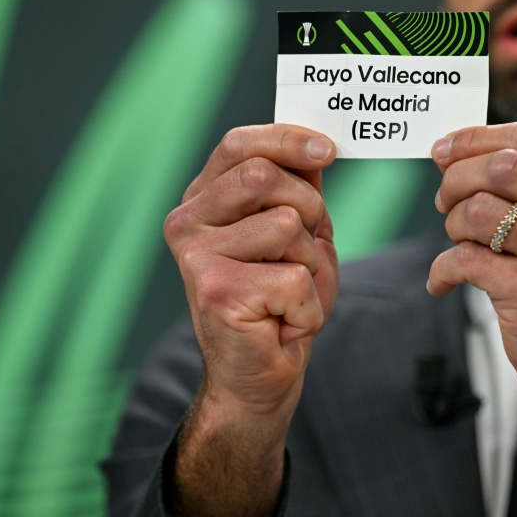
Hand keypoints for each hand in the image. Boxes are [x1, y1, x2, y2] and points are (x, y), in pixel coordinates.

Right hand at [163, 124, 338, 421]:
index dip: (287, 140)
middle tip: (305, 248)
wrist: (260, 377)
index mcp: (203, 200)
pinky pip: (294, 278)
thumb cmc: (279, 301)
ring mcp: (197, 258)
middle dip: (308, 208)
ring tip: (287, 291)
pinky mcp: (216, 293)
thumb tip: (317, 141)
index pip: (239, 145)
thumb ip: (300, 187)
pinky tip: (282, 321)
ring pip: (286, 226)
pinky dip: (306, 305)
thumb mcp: (297, 233)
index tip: (328, 151)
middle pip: (263, 177)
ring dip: (308, 263)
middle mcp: (188, 223)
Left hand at [426, 123, 516, 432]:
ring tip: (460, 243)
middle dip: (457, 179)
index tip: (443, 149)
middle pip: (503, 167)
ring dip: (453, 225)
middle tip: (445, 201)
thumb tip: (459, 152)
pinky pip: (465, 260)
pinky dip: (442, 269)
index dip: (477, 138)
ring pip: (480, 211)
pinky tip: (444, 280)